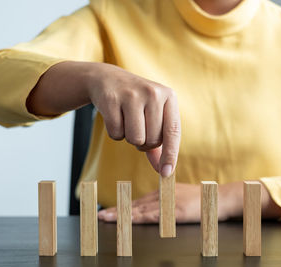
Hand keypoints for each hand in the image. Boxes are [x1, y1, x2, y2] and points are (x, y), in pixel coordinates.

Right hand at [27, 61, 180, 176]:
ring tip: (127, 121)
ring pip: (135, 139)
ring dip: (129, 138)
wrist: (107, 79)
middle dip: (144, 142)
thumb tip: (164, 171)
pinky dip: (114, 132)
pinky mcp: (111, 99)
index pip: (173, 132)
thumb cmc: (136, 103)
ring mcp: (132, 95)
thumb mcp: (153, 117)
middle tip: (137, 127)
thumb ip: (160, 145)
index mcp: (169, 96)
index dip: (170, 155)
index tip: (166, 173)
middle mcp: (153, 93)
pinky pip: (116, 134)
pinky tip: (114, 116)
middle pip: (152, 140)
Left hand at [97, 181, 280, 223]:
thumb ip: (167, 203)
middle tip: (98, 215)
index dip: (122, 207)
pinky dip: (139, 217)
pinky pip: (154, 215)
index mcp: (163, 192)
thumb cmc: (204, 200)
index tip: (107, 211)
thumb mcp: (181, 199)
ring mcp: (169, 202)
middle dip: (116, 210)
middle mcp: (163, 195)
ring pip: (140, 209)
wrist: (222, 198)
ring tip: (106, 218)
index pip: (138, 201)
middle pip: (135, 204)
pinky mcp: (176, 211)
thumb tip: (152, 211)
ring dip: (122, 214)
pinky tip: (128, 220)